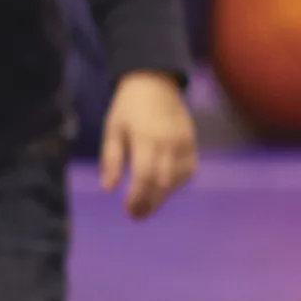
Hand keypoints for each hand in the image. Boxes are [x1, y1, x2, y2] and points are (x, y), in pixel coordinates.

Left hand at [97, 72, 196, 218]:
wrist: (155, 83)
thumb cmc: (128, 107)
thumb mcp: (112, 129)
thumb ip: (111, 159)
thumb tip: (108, 188)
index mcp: (144, 138)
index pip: (144, 176)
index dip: (137, 197)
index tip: (128, 211)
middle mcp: (167, 142)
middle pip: (162, 183)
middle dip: (150, 203)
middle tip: (137, 216)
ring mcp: (183, 143)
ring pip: (177, 180)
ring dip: (163, 196)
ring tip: (148, 204)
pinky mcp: (192, 143)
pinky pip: (188, 171)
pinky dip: (177, 184)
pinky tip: (165, 188)